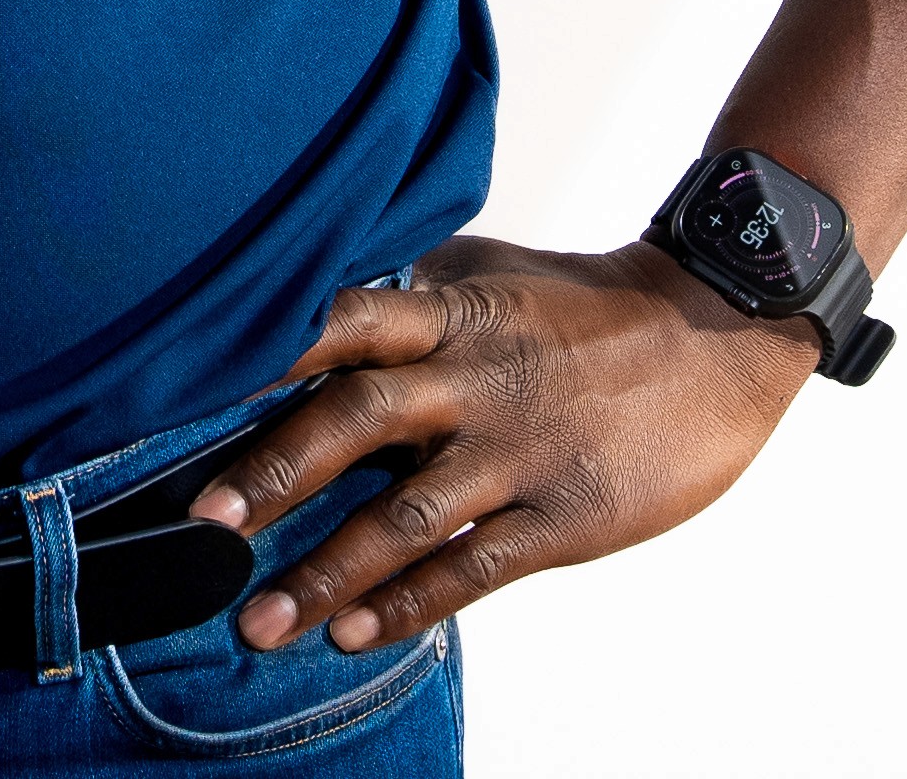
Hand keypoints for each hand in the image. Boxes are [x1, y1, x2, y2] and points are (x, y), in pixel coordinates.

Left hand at [186, 235, 815, 651]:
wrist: (719, 329)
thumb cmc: (585, 303)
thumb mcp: (488, 273)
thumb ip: (406, 294)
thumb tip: (312, 298)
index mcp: (448, 311)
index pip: (341, 319)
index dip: (266, 350)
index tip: (186, 385)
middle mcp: (473, 375)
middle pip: (355, 419)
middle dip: (271, 476)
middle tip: (197, 526)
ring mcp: (519, 447)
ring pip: (406, 515)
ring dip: (326, 571)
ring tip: (259, 623)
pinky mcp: (566, 513)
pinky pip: (476, 567)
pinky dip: (411, 603)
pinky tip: (356, 632)